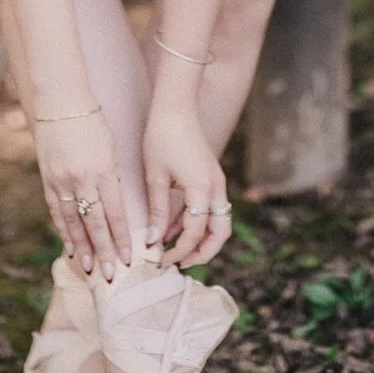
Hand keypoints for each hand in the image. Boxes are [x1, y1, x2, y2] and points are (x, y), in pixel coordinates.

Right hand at [33, 109, 131, 278]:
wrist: (60, 103)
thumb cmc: (93, 124)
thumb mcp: (111, 149)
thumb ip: (112, 179)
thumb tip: (115, 210)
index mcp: (103, 171)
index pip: (115, 213)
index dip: (121, 238)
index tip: (129, 258)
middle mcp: (82, 179)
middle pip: (94, 223)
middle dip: (104, 251)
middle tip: (111, 276)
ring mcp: (61, 181)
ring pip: (73, 223)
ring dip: (82, 248)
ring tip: (90, 269)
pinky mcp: (47, 180)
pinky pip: (57, 212)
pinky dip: (64, 231)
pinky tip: (70, 247)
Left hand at [143, 99, 230, 267]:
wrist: (175, 108)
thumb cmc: (161, 138)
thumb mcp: (155, 177)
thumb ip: (158, 212)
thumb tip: (153, 242)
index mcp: (202, 187)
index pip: (195, 231)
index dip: (179, 250)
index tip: (161, 260)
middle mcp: (216, 187)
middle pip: (220, 232)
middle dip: (203, 253)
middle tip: (179, 264)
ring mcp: (216, 182)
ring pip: (219, 222)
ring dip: (201, 240)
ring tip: (176, 252)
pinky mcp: (211, 178)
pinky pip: (210, 209)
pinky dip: (196, 223)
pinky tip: (172, 230)